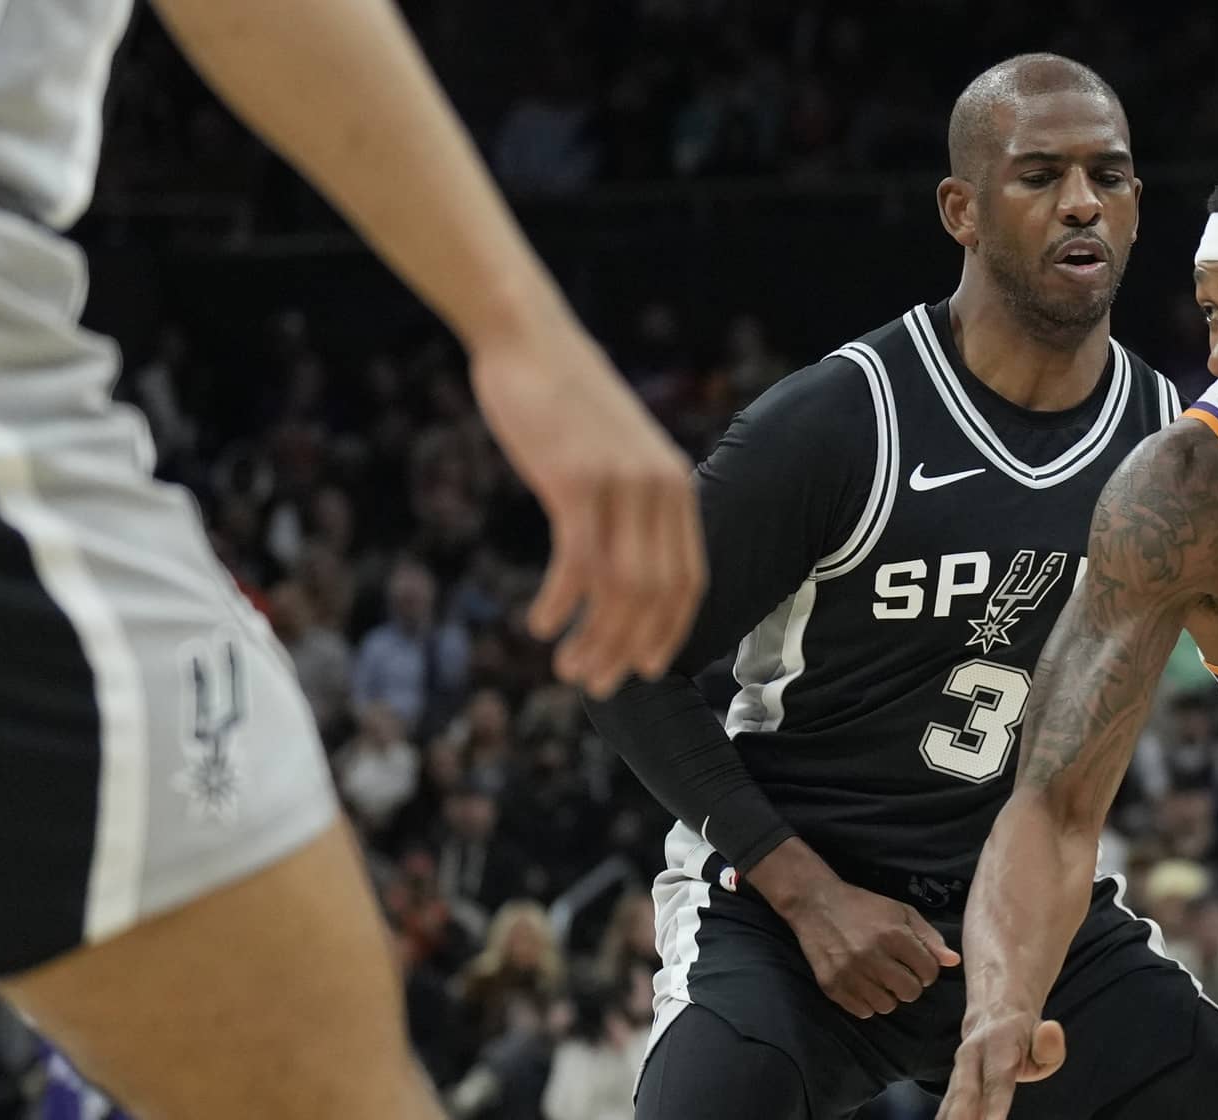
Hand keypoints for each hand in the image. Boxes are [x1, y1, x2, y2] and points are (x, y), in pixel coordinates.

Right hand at [469, 317, 703, 696]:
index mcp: (676, 487)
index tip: (649, 668)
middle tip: (598, 684)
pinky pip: (579, 561)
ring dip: (595, 639)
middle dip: (630, 649)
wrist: (528, 337)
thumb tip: (624, 557)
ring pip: (620, 588)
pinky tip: (543, 625)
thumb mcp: (617, 451)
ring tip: (570, 669)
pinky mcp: (577, 479)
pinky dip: (564, 603)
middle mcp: (659, 490)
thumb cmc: (564, 399)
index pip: (689, 580)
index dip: (671, 632)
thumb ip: (631, 500)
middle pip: (657, 595)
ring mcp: (621, 485)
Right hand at [746, 842, 958, 1018]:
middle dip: (910, 985)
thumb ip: (929, 937)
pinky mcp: (832, 986)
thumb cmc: (864, 907)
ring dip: (888, 995)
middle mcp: (872, 956)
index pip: (929, 972)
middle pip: (910, 993)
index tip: (916, 964)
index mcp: (894, 936)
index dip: (927, 970)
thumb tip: (953, 962)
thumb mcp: (901, 912)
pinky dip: (867, 1002)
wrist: (816, 904)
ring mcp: (850, 973)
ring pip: (887, 1006)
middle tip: (899, 973)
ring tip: (879, 978)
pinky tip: (863, 984)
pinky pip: (863, 1012)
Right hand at [931, 1009, 1066, 1119]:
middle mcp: (970, 1061)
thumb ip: (1049, 1043)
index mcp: (996, 1046)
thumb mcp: (1044, 1036)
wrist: (994, 1018)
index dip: (993, 1108)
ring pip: (950, 1111)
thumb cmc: (1026, 1037)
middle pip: (962, 1096)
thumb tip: (1051, 1030)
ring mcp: (960, 1077)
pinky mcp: (956, 1093)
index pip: (996, 1081)